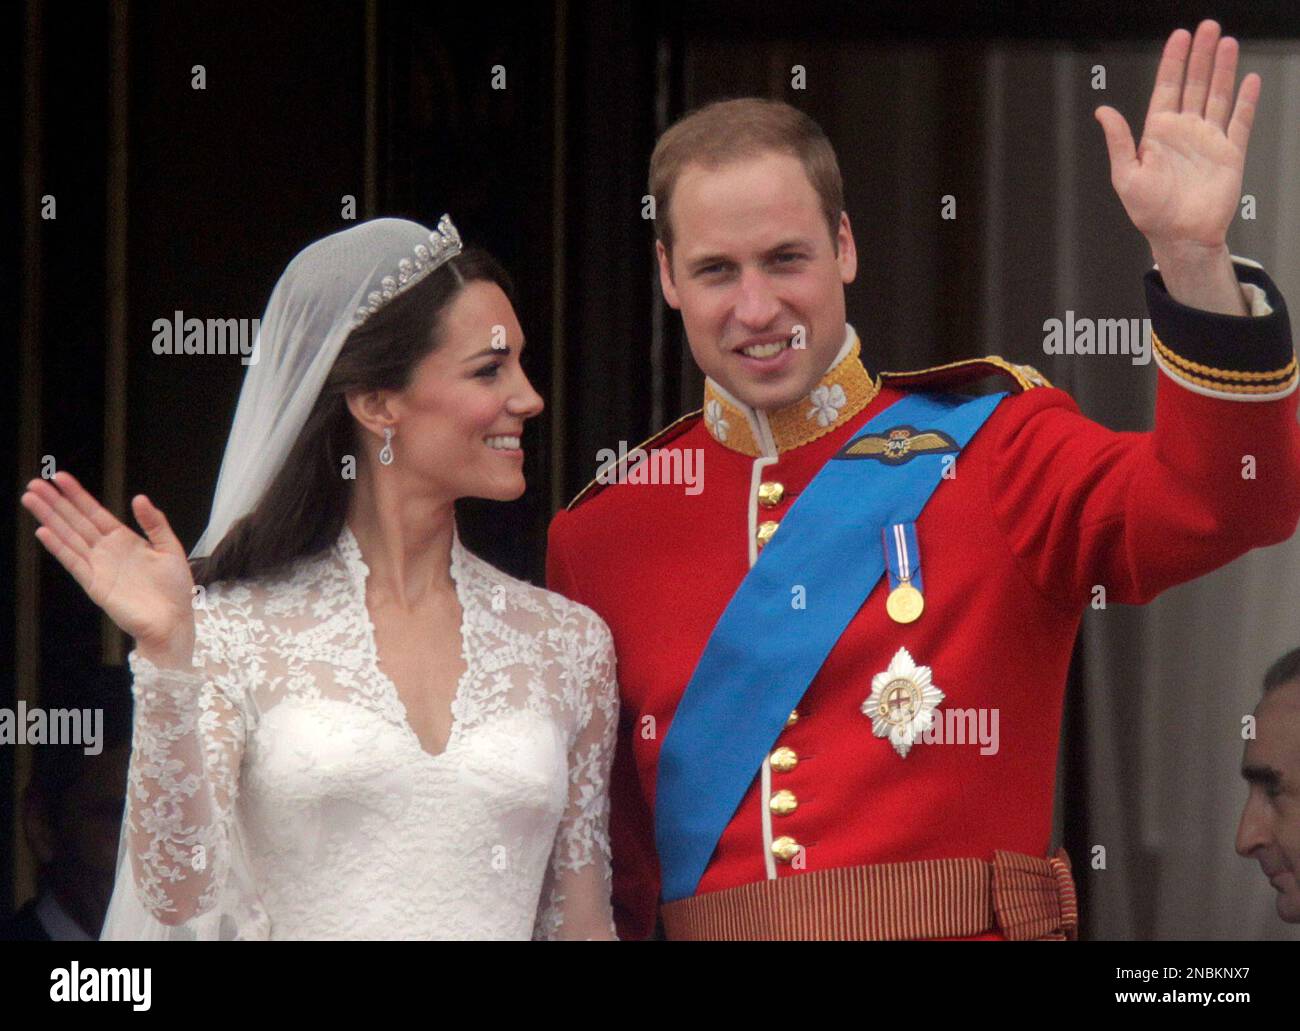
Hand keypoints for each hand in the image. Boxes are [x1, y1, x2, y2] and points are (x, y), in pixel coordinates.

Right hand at [21, 471, 195, 667]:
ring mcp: (98, 567)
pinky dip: (58, 547)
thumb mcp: (169, 549)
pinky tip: (43, 531)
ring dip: (49, 518)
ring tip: (31, 499)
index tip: (60, 477)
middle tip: (34, 483)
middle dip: (55, 502)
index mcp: (125, 540)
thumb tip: (139, 497)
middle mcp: (107, 551)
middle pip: (75, 521)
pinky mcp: (94, 585)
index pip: (95, 512)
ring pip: (69, 537)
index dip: (77, 495)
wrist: (172, 622)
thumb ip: (154, 524)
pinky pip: (73, 562)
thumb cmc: (175, 589)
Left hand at [1094, 20, 1258, 259]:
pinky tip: (1249, 80)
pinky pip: (1240, 122)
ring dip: (1222, 70)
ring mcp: (1209, 140)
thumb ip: (1119, 141)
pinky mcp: (1230, 153)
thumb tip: (1103, 111)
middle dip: (1200, 56)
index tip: (1179, 37)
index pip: (1166, 88)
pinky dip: (1246, 101)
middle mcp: (1184, 132)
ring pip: (1218, 96)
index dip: (1173, 62)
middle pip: (1194, 84)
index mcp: (1158, 133)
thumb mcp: (1126, 175)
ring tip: (1226, 43)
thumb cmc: (1150, 212)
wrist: (1181, 236)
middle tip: (1207, 27)